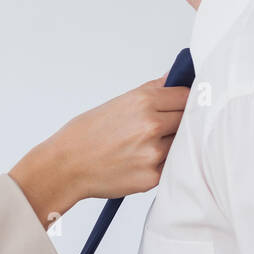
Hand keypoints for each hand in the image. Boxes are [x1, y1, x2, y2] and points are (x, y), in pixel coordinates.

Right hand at [60, 74, 189, 199]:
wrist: (65, 166)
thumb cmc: (85, 135)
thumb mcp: (117, 103)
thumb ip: (152, 91)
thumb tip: (174, 76)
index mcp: (143, 101)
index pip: (186, 95)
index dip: (182, 101)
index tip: (178, 106)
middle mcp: (151, 125)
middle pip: (188, 119)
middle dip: (178, 122)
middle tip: (158, 129)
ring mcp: (154, 152)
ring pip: (181, 143)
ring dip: (170, 144)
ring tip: (144, 146)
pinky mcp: (152, 176)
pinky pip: (170, 166)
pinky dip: (160, 163)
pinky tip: (139, 161)